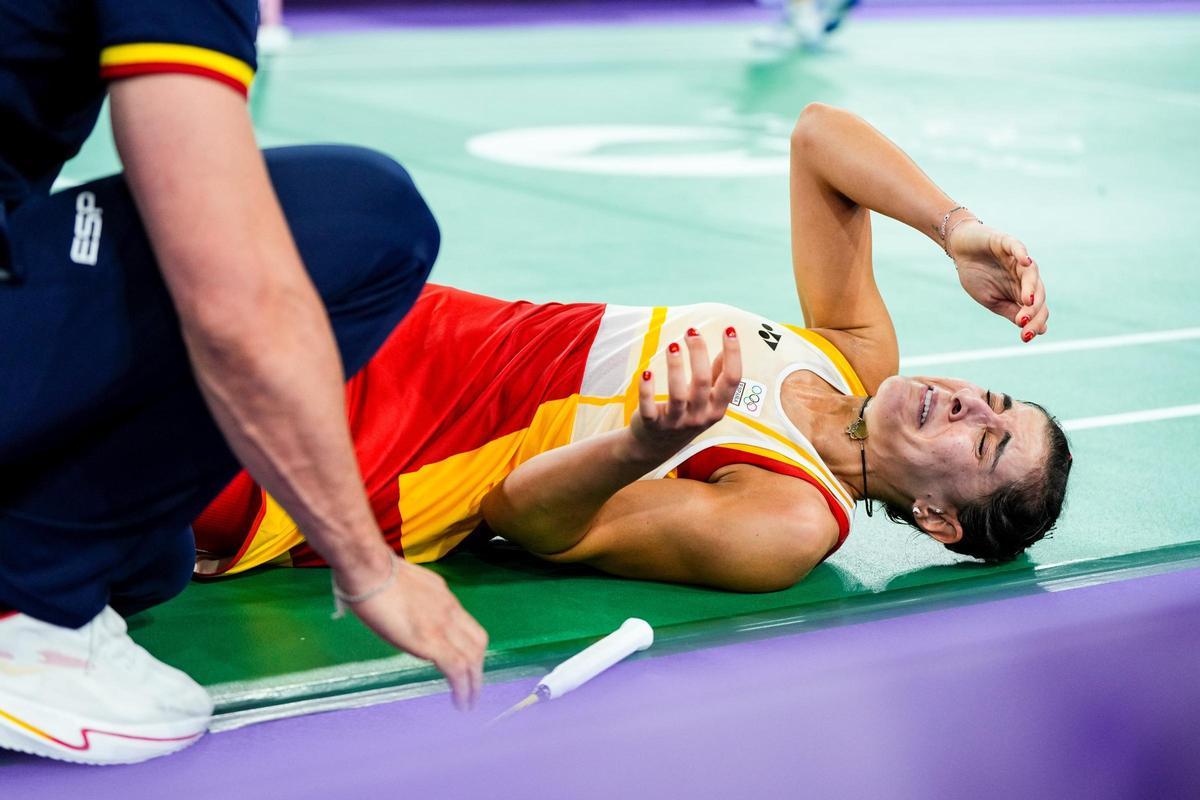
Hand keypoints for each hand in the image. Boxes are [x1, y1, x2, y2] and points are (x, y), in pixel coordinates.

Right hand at [337, 556, 487, 710]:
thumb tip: (404, 611)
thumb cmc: (374, 574)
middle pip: (477, 642)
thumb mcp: (406, 584)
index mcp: (443, 596)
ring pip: (472, 658)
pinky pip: (456, 669)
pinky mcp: (431, 641)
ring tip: (469, 702)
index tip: (466, 663)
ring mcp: (443, 626)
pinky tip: (461, 703)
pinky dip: (463, 689)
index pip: (467, 625)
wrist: (369, 569)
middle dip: (477, 667)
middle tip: (472, 686)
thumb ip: (413, 601)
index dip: (471, 647)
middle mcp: (450, 610)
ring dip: (474, 683)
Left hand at [630, 327, 741, 460]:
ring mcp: (676, 422)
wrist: (655, 447)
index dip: (733, 354)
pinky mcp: (653, 424)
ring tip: (672, 345)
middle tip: (691, 331)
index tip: (728, 329)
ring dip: (675, 367)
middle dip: (698, 353)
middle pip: (703, 381)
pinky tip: (646, 373)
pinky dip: (647, 390)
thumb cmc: (685, 415)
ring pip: (678, 394)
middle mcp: (700, 416)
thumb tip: (728, 350)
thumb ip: (717, 378)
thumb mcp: (706, 401)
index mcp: (717, 408)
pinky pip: (649, 407)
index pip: (732, 379)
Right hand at [948, 221, 1047, 342]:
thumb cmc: (975, 275)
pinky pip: (1018, 248)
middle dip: (1033, 310)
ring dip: (1031, 288)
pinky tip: (1025, 262)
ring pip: (1032, 275)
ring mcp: (1017, 260)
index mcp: (1021, 292)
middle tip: (1023, 323)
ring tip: (1027, 301)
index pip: (1036, 309)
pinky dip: (1022, 254)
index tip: (1024, 337)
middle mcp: (1024, 277)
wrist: (960, 250)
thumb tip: (1036, 331)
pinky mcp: (1007, 243)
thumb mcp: (991, 301)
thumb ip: (1011, 312)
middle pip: (1038, 294)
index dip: (1034, 323)